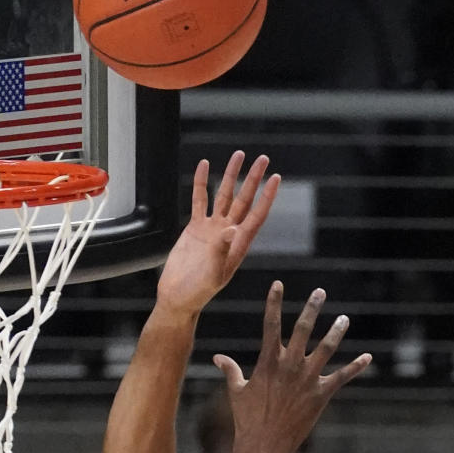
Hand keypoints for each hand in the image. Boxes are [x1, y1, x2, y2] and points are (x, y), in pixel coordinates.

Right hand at [156, 152, 279, 313]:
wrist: (178, 296)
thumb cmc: (198, 291)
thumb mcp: (213, 273)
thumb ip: (222, 250)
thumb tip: (232, 229)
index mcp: (238, 244)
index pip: (256, 215)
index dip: (267, 196)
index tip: (276, 177)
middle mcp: (228, 233)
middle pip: (244, 200)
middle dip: (253, 179)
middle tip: (263, 158)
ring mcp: (212, 229)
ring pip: (223, 195)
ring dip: (231, 176)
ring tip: (238, 155)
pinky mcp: (194, 228)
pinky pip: (199, 200)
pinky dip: (201, 183)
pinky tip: (204, 165)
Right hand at [214, 282, 370, 452]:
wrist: (262, 447)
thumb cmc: (247, 419)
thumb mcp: (237, 391)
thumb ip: (230, 370)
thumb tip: (217, 357)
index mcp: (268, 361)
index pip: (270, 324)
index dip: (273, 302)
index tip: (278, 284)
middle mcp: (289, 365)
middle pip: (303, 329)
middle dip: (312, 308)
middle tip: (320, 291)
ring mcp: (307, 379)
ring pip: (327, 348)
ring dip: (337, 332)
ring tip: (344, 319)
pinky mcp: (321, 395)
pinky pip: (343, 377)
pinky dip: (356, 366)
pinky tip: (368, 357)